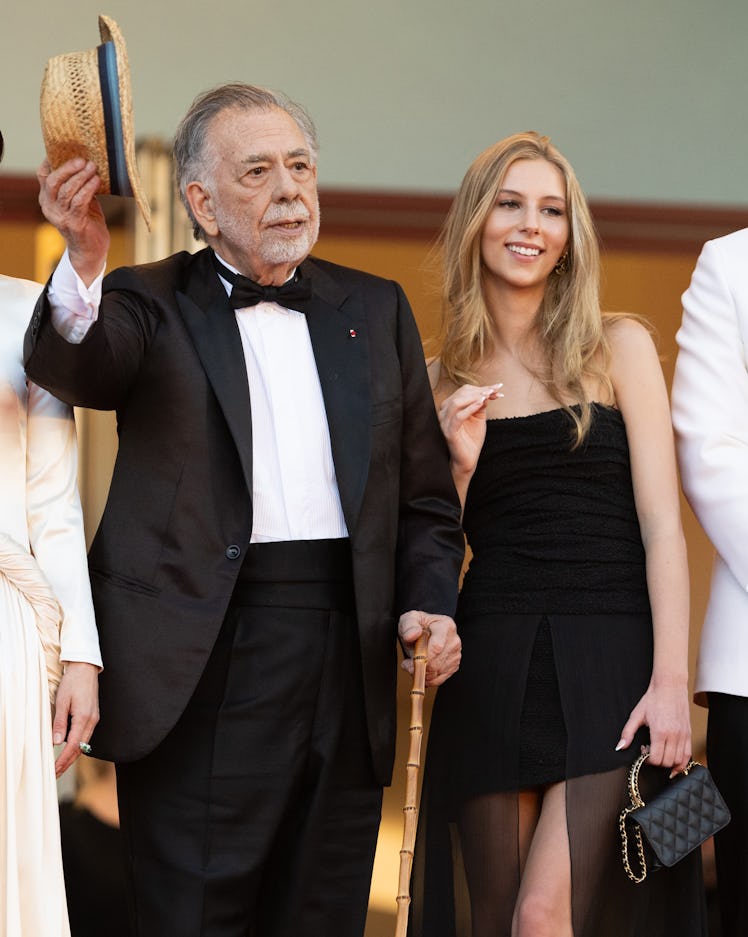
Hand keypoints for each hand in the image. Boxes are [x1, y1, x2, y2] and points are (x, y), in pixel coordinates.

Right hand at [37, 157, 109, 285]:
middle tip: (83, 160)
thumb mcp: (80, 201)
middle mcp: (49, 207)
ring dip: (81, 177)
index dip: (53, 161)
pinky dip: (88, 189)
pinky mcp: (74, 223)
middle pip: (53, 181)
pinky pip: (79, 201)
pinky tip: (96, 181)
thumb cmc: (87, 223)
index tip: (67, 151)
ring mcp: (60, 216)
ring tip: (93, 168)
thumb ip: (78, 186)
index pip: (43, 176)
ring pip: (67, 190)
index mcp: (47, 199)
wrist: (91, 251)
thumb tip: (88, 163)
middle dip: (68, 168)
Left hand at [52, 662, 99, 777]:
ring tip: (60, 765)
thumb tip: (57, 742)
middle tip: (55, 774)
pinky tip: (69, 749)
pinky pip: (85, 736)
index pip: (73, 746)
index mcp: (84, 718)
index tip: (54, 770)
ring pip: (84, 743)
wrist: (85, 668)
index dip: (63, 760)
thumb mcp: (62, 701)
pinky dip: (77, 746)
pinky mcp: (93, 716)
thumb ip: (60, 723)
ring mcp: (94, 719)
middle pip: (80, 749)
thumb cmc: (73, 682)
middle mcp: (92, 721)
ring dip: (72, 756)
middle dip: (68, 763)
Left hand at [399, 611, 460, 685]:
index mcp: (446, 626)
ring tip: (413, 663)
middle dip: (419, 667)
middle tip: (408, 664)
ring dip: (422, 673)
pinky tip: (421, 669)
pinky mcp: (453, 666)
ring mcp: (455, 654)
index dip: (422, 658)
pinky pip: (439, 680)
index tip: (410, 660)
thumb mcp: (409, 619)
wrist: (423, 631)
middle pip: (437, 663)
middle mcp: (454, 640)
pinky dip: (427, 678)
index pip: (437, 647)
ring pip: (437, 673)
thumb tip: (412, 635)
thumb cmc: (417, 625)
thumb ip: (409, 626)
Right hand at [438, 383, 502, 476]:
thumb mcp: (479, 417)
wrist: (468, 459)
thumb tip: (487, 392)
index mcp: (450, 407)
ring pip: (456, 402)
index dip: (481, 388)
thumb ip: (480, 404)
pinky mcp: (448, 432)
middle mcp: (444, 412)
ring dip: (474, 397)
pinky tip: (481, 404)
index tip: (498, 388)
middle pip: (460, 394)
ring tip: (488, 396)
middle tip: (495, 391)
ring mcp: (444, 422)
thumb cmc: (472, 438)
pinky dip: (470, 408)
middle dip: (480, 391)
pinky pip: (458, 417)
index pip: (464, 391)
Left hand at [615, 678, 690, 773]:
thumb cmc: (653, 699)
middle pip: (667, 762)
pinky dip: (682, 762)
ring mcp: (683, 735)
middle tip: (650, 751)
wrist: (670, 686)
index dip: (647, 760)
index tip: (644, 751)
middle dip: (657, 761)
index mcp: (660, 732)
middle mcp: (674, 736)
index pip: (656, 759)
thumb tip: (620, 746)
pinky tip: (674, 761)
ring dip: (668, 762)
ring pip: (678, 761)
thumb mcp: (636, 714)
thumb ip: (628, 732)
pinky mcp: (689, 734)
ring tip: (660, 752)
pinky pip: (688, 755)